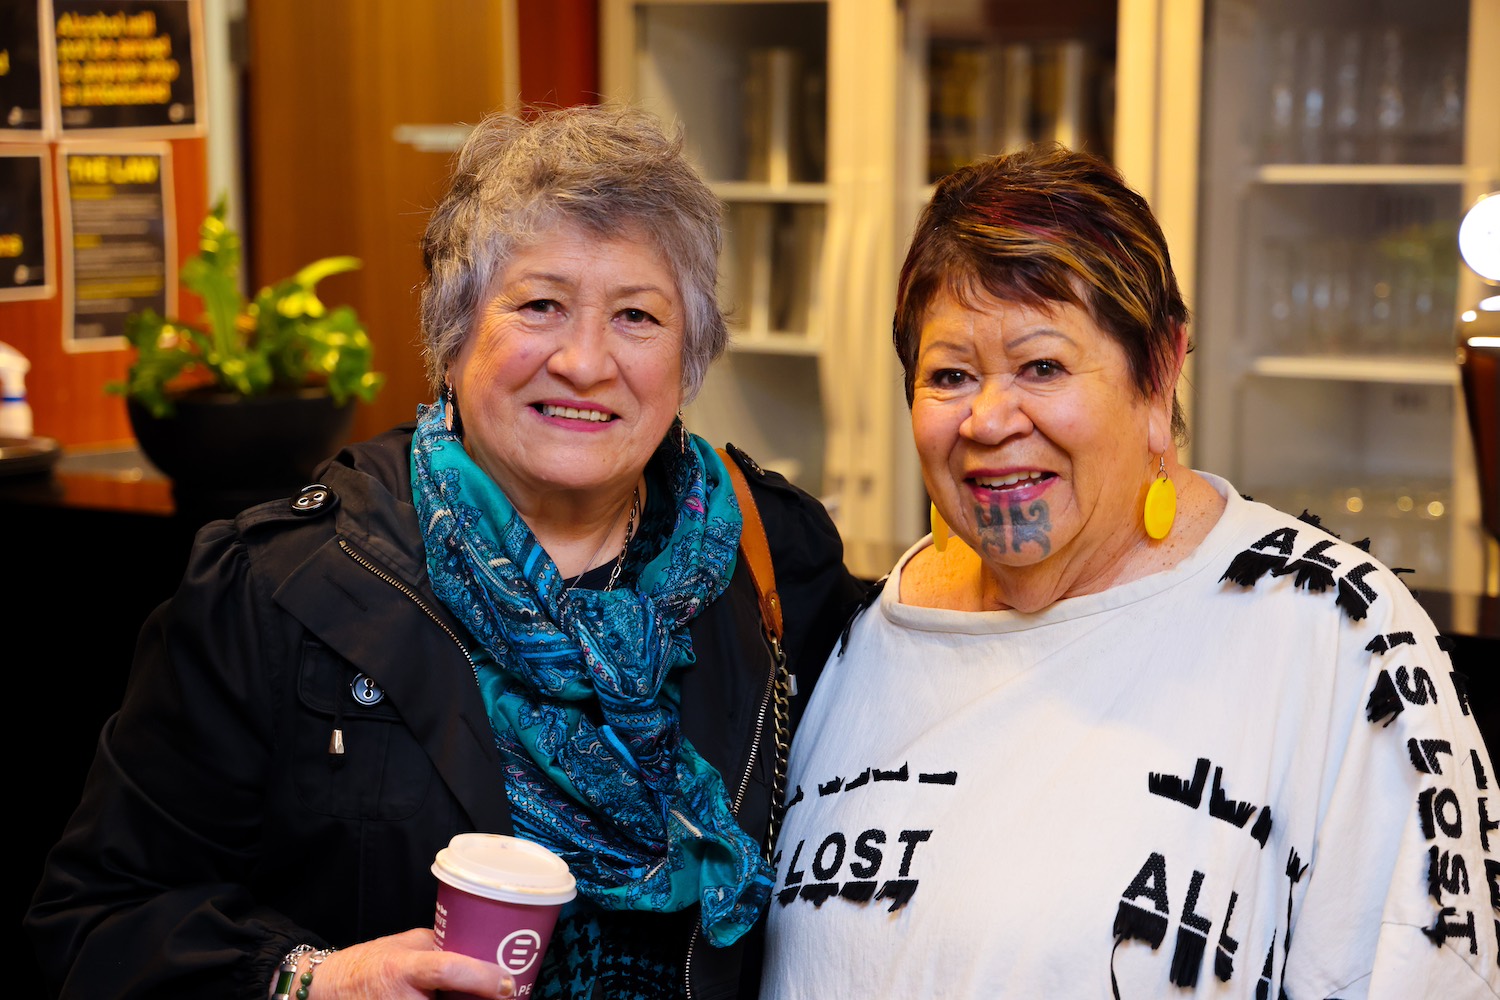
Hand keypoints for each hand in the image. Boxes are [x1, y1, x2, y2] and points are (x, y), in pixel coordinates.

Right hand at [296, 928, 516, 998]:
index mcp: (403, 967)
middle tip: (503, 995)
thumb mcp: (407, 943)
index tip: (507, 983)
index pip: (447, 969)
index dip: (482, 978)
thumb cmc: (370, 962)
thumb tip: (484, 950)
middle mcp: (401, 998)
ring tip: (480, 995)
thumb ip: (442, 946)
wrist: (330, 990)